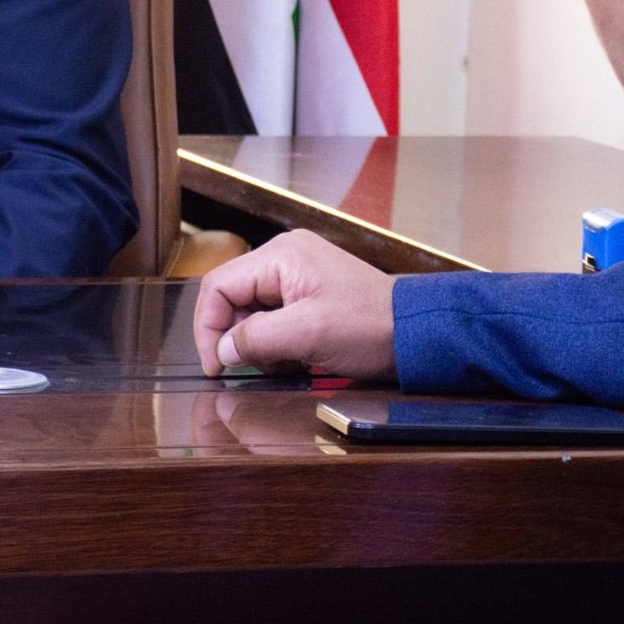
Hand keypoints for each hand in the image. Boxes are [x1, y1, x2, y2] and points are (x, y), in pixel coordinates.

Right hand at [191, 230, 397, 380]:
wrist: (415, 332)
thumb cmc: (372, 325)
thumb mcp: (307, 335)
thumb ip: (256, 339)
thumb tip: (223, 350)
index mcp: (281, 256)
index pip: (219, 286)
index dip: (208, 327)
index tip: (215, 364)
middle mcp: (285, 259)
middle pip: (233, 299)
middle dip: (237, 337)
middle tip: (251, 366)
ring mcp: (297, 276)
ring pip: (252, 312)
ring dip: (259, 345)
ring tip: (285, 362)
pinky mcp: (308, 295)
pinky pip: (273, 319)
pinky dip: (276, 343)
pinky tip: (295, 358)